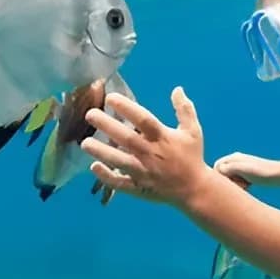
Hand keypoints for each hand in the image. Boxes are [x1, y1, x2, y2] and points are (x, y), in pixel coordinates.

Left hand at [79, 86, 212, 204]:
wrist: (195, 189)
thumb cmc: (191, 157)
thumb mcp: (193, 131)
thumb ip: (184, 109)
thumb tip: (177, 89)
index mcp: (163, 138)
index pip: (143, 119)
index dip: (127, 108)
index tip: (110, 97)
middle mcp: (151, 153)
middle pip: (126, 138)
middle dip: (107, 126)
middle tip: (90, 114)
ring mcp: (144, 172)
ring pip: (119, 161)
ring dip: (101, 152)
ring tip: (84, 142)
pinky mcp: (139, 188)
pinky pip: (120, 183)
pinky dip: (107, 177)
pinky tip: (93, 167)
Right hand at [212, 152, 279, 187]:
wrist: (278, 175)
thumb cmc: (260, 172)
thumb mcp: (241, 170)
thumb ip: (226, 168)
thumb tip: (216, 169)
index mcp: (234, 157)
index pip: (216, 167)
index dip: (221, 178)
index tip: (233, 182)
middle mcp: (236, 160)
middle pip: (222, 174)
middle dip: (228, 182)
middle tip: (240, 185)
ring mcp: (242, 167)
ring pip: (230, 179)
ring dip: (235, 185)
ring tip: (246, 185)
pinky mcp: (247, 174)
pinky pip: (237, 182)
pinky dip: (241, 186)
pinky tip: (249, 186)